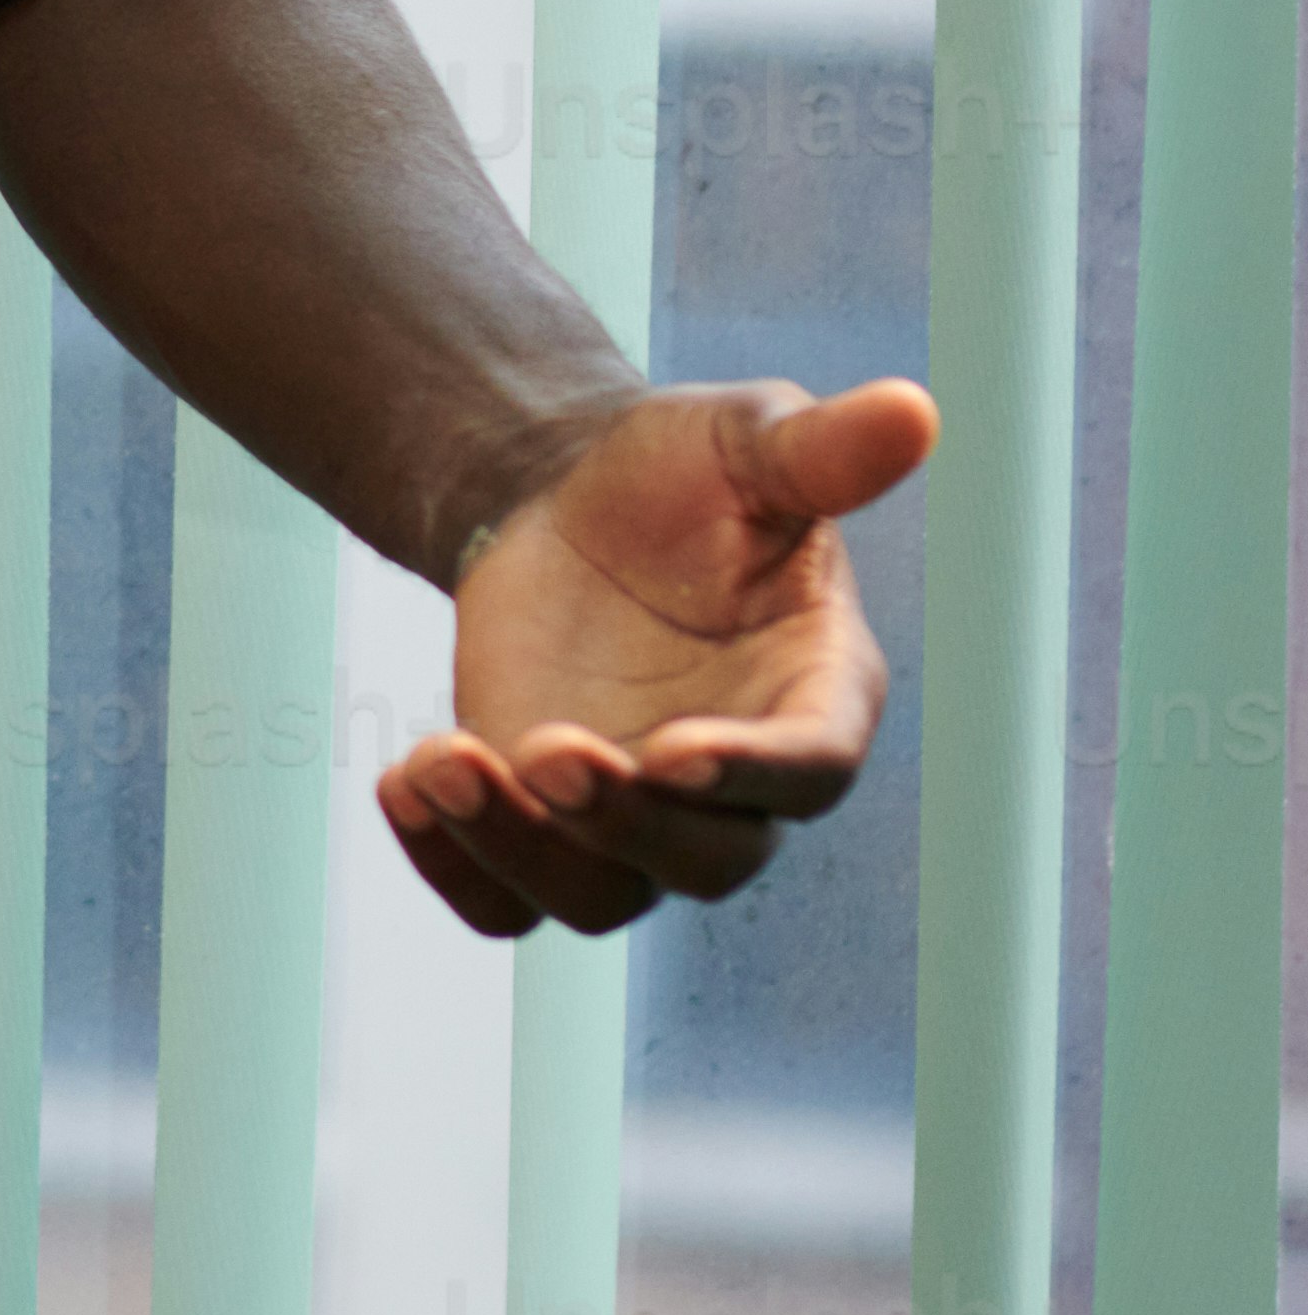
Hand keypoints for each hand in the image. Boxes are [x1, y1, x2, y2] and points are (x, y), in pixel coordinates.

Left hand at [375, 372, 932, 941]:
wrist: (570, 501)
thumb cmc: (682, 472)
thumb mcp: (747, 444)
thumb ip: (822, 450)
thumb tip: (915, 409)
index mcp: (818, 695)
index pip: (809, 769)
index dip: (748, 773)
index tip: (669, 751)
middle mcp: (740, 785)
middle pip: (707, 861)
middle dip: (623, 821)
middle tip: (540, 748)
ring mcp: (642, 821)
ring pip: (600, 897)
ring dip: (517, 849)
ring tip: (438, 761)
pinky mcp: (549, 832)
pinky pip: (508, 905)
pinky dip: (452, 871)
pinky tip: (400, 787)